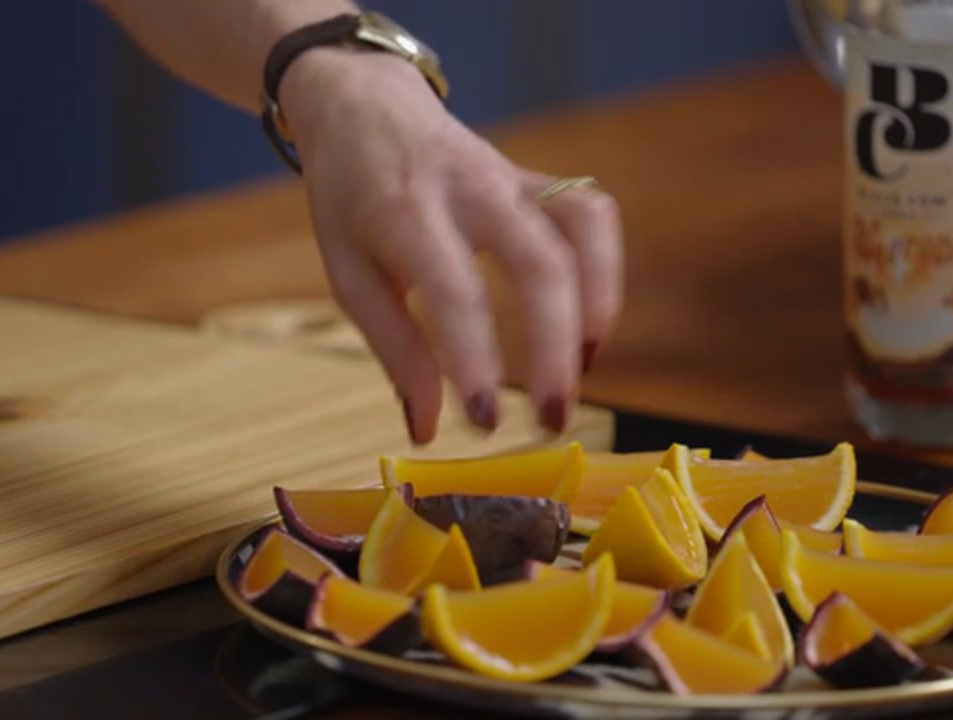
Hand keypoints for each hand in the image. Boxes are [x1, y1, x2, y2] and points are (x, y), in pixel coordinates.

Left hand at [279, 48, 622, 443]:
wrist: (364, 104)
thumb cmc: (349, 198)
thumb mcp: (348, 272)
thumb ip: (392, 348)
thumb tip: (428, 429)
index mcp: (405, 212)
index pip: (456, 290)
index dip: (476, 360)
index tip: (484, 422)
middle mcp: (470, 188)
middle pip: (541, 262)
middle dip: (556, 347)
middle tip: (553, 419)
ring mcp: (513, 176)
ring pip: (582, 229)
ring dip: (597, 304)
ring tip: (584, 369)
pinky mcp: (539, 177)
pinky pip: (591, 214)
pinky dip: (604, 270)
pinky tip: (588, 325)